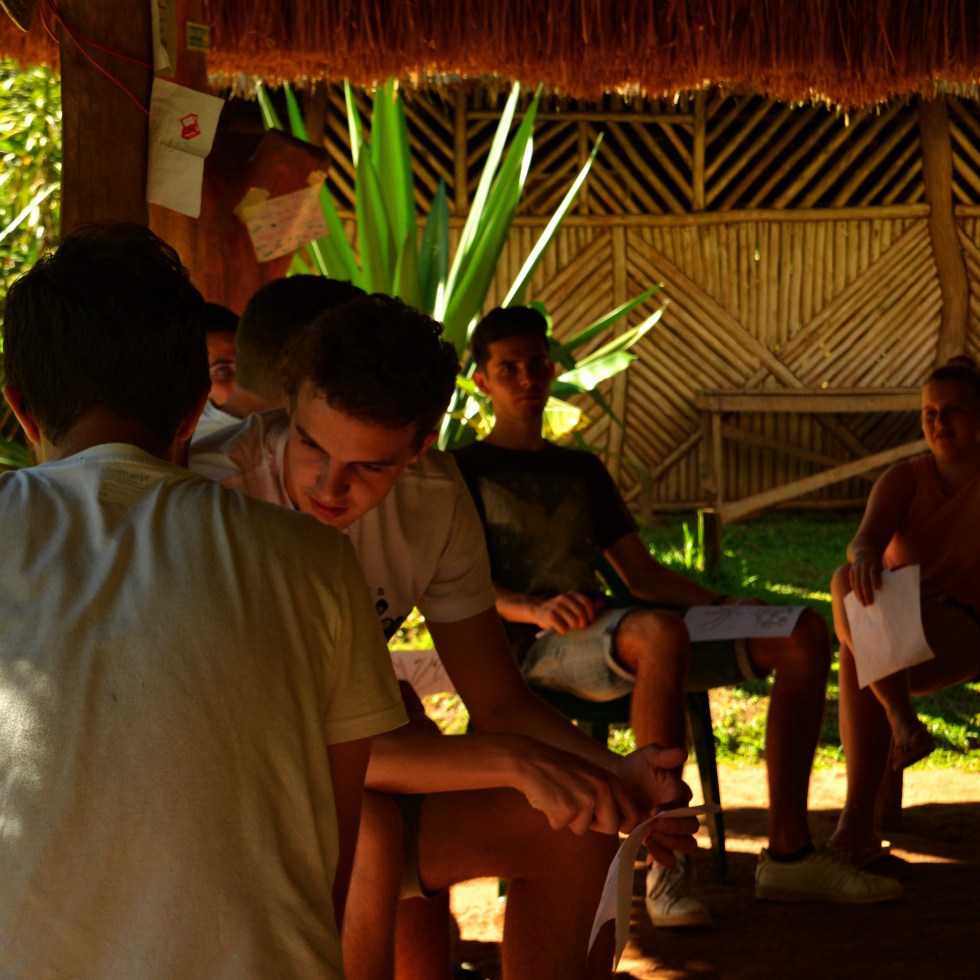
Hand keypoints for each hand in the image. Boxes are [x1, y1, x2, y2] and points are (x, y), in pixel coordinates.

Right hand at [512, 737, 641, 835]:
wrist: (529, 759)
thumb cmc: (558, 770)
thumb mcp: (591, 775)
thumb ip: (608, 794)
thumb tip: (624, 823)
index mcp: (611, 780)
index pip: (634, 813)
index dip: (625, 825)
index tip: (614, 826)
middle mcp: (603, 788)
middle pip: (612, 828)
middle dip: (595, 826)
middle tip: (577, 808)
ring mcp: (586, 798)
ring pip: (583, 829)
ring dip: (569, 820)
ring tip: (559, 797)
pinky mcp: (567, 808)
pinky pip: (562, 826)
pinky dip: (553, 817)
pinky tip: (548, 799)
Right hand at [535, 591, 603, 633]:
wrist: (538, 610)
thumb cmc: (560, 610)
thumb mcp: (572, 604)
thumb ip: (585, 604)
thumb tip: (602, 603)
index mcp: (572, 594)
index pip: (586, 602)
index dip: (591, 613)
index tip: (591, 620)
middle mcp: (564, 598)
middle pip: (580, 613)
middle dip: (583, 623)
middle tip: (580, 626)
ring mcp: (556, 606)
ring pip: (573, 622)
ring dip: (573, 627)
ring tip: (569, 626)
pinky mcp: (550, 616)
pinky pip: (563, 628)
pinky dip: (564, 631)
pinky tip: (561, 629)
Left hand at [615, 745, 697, 863]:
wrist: (617, 782)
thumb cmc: (635, 767)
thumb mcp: (647, 756)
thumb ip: (663, 754)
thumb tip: (683, 752)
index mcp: (679, 793)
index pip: (685, 806)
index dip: (672, 812)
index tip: (652, 811)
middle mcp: (680, 812)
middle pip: (691, 828)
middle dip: (673, 829)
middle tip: (650, 826)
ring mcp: (671, 829)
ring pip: (687, 845)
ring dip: (671, 844)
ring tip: (648, 838)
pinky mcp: (659, 841)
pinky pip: (670, 857)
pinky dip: (662, 857)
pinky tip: (647, 851)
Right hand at [848, 555, 881, 605]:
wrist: (864, 550)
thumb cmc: (877, 562)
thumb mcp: (882, 565)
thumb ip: (885, 574)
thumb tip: (893, 589)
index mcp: (873, 563)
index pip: (873, 572)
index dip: (875, 580)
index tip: (879, 589)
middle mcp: (863, 566)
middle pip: (864, 581)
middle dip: (867, 593)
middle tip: (870, 603)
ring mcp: (856, 569)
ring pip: (857, 583)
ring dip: (860, 595)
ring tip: (864, 604)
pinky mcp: (851, 572)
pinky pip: (853, 583)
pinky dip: (855, 591)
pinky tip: (859, 599)